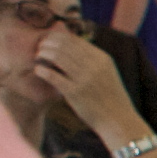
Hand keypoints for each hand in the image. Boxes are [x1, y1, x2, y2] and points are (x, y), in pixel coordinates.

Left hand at [30, 27, 140, 142]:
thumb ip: (92, 60)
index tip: (48, 41)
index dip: (57, 37)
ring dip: (43, 54)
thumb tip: (72, 46)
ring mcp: (84, 79)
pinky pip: (52, 75)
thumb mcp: (107, 73)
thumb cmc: (110, 97)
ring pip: (56, 56)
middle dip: (47, 43)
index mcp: (102, 58)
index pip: (74, 39)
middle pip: (64, 45)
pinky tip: (38, 70)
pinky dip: (41, 70)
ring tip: (38, 57)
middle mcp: (94, 65)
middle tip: (39, 48)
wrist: (118, 121)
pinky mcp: (74, 92)